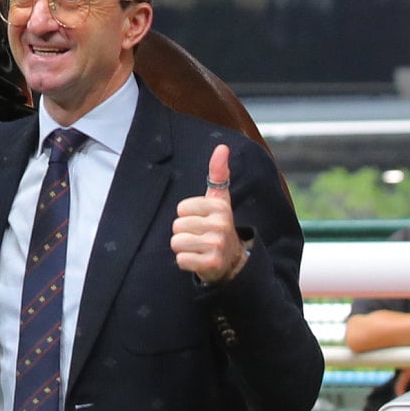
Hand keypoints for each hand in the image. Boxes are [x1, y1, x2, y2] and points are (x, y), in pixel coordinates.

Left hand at [171, 144, 246, 281]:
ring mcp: (217, 245)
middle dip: (184, 233)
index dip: (187, 216)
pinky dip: (186, 262)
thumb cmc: (219, 225)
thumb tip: (222, 147)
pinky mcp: (211, 264)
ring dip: (183, 248)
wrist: (233, 260)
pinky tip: (199, 260)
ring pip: (177, 243)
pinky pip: (181, 260)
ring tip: (198, 248)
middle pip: (177, 226)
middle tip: (200, 237)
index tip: (201, 221)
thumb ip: (218, 174)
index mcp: (220, 207)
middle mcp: (220, 224)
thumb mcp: (220, 200)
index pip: (181, 208)